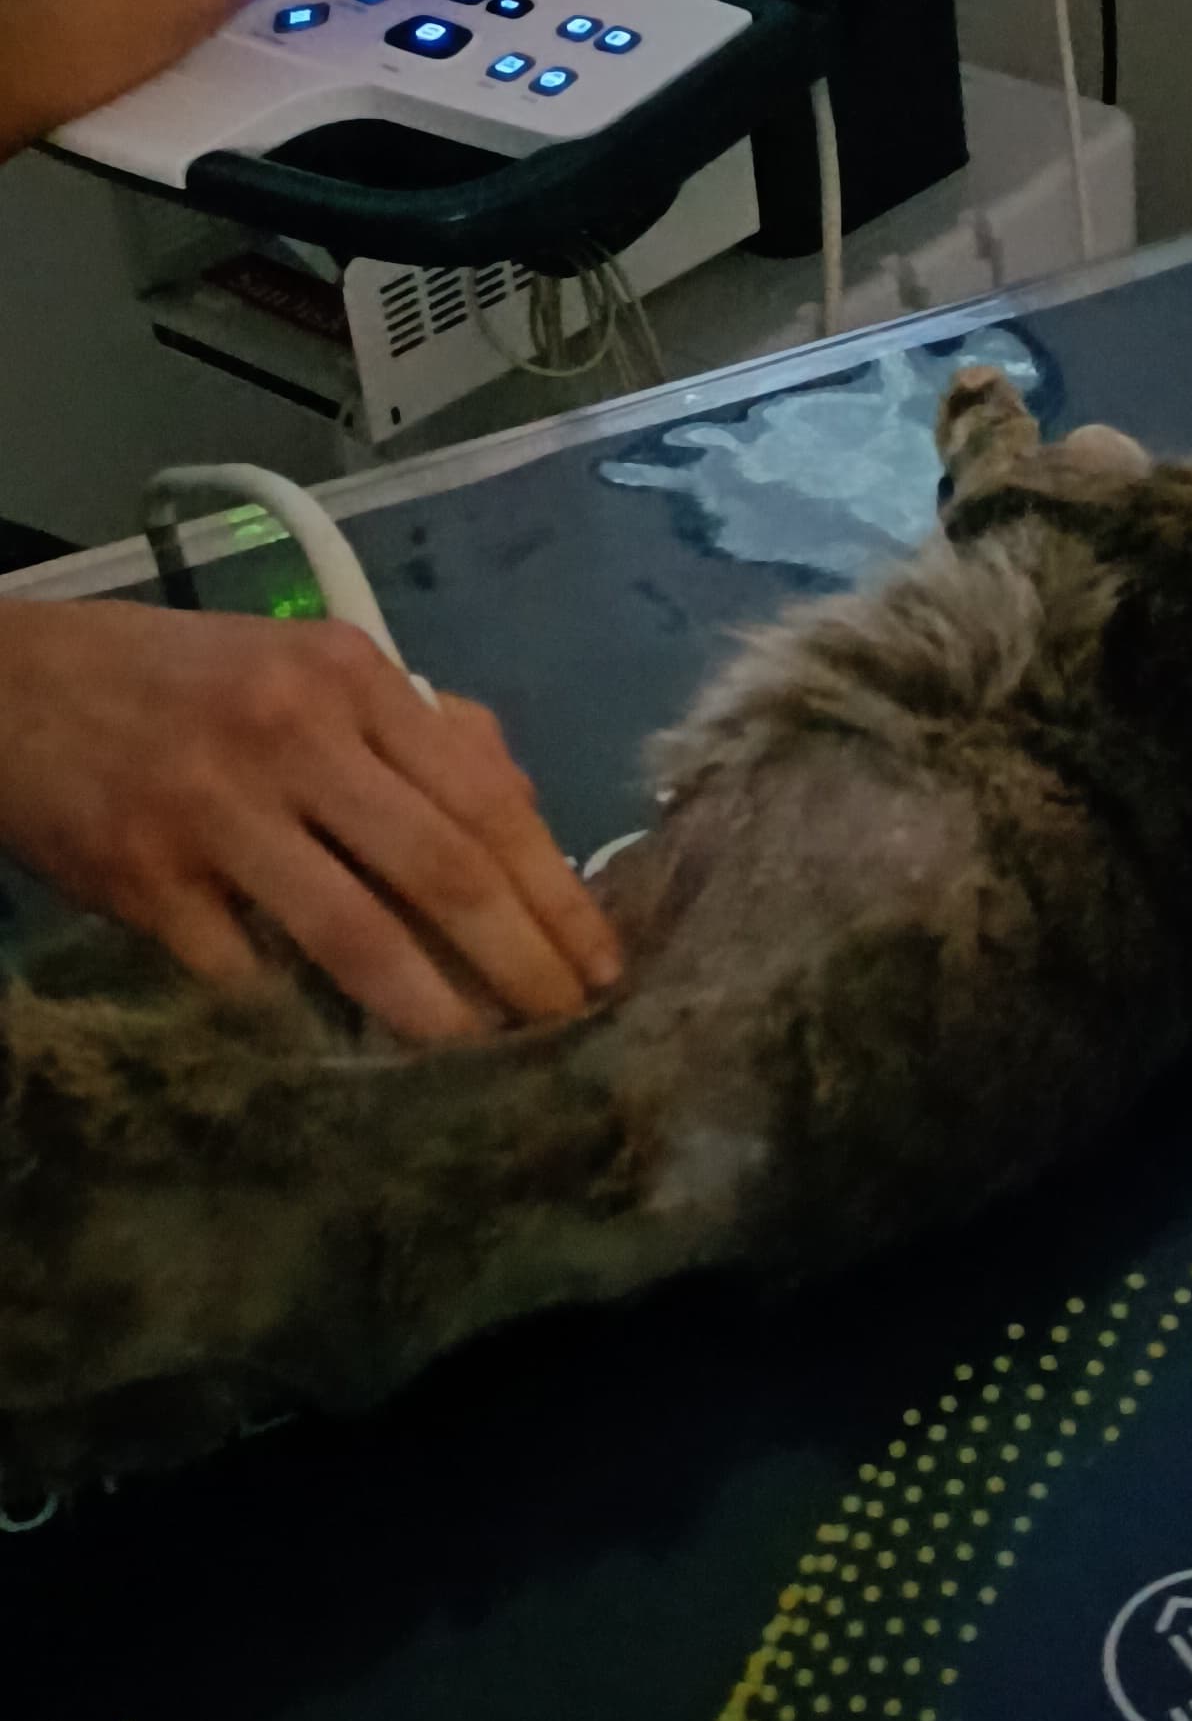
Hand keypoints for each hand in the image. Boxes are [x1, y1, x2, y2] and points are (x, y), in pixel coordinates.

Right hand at [0, 600, 622, 1042]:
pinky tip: (354, 1056)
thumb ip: (417, 729)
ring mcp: (217, 810)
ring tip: (485, 1056)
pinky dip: (307, 1020)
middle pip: (442, 870)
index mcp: (351, 676)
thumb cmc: (180, 681)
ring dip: (434, 1011)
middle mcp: (294, 734)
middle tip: (567, 1029)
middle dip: (521, 963)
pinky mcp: (146, 881)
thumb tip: (526, 815)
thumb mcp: (306, 664)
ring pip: (357, 933)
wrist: (13, 685)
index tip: (603, 964)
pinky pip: (248, 974)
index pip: (485, 797)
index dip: (554, 892)